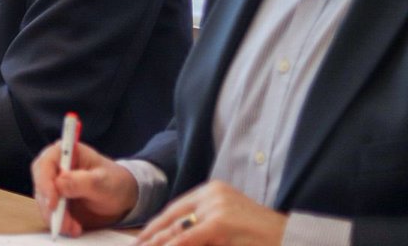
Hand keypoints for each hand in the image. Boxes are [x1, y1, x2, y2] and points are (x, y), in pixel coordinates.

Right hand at [31, 140, 138, 236]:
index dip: (45, 182)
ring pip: (43, 200)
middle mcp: (56, 165)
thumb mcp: (103, 182)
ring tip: (73, 228)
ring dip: (55, 217)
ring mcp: (54, 182)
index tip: (53, 203)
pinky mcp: (55, 198)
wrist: (121, 196)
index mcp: (66, 151)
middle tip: (63, 222)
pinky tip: (73, 228)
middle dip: (50, 206)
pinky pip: (50, 211)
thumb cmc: (114, 182)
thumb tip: (59, 183)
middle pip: (40, 183)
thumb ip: (82, 181)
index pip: (46, 163)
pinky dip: (59, 222)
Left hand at [137, 181, 286, 245]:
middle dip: (151, 238)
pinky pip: (188, 238)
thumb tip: (173, 238)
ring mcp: (216, 207)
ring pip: (177, 230)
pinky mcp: (220, 223)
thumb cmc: (260, 238)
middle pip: (172, 219)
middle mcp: (211, 194)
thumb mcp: (228, 226)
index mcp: (211, 190)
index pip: (174, 210)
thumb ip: (202, 228)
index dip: (154, 227)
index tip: (139, 241)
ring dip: (159, 244)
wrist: (292, 239)